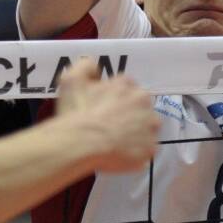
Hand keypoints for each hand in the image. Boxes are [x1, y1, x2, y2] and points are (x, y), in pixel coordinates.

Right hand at [54, 58, 158, 172]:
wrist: (82, 143)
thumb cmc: (77, 112)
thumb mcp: (71, 80)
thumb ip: (85, 67)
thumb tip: (95, 68)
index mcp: (127, 84)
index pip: (126, 88)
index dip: (114, 98)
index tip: (103, 108)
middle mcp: (143, 102)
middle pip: (140, 107)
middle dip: (129, 114)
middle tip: (110, 126)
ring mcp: (150, 127)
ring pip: (146, 129)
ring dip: (135, 134)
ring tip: (116, 143)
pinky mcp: (150, 149)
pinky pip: (145, 151)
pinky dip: (135, 153)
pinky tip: (120, 155)